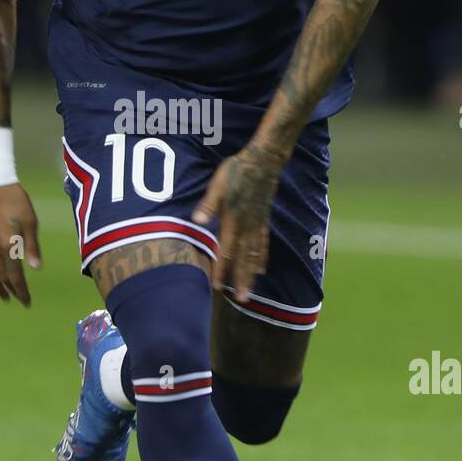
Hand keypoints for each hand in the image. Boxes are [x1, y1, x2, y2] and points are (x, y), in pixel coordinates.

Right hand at [0, 183, 40, 306]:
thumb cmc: (17, 201)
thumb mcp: (31, 222)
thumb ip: (32, 247)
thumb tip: (36, 269)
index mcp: (8, 245)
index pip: (15, 276)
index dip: (21, 291)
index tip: (27, 302)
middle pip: (2, 277)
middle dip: (12, 290)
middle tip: (20, 300)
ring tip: (4, 296)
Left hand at [192, 142, 283, 301]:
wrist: (264, 160)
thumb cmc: (237, 171)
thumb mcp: (218, 185)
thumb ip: (209, 205)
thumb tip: (197, 221)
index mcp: (234, 220)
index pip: (226, 250)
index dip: (221, 269)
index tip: (217, 286)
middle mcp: (247, 227)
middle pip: (244, 258)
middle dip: (241, 280)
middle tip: (242, 300)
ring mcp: (257, 224)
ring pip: (255, 255)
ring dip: (251, 274)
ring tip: (251, 291)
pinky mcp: (263, 220)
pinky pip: (263, 244)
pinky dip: (262, 258)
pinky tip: (261, 268)